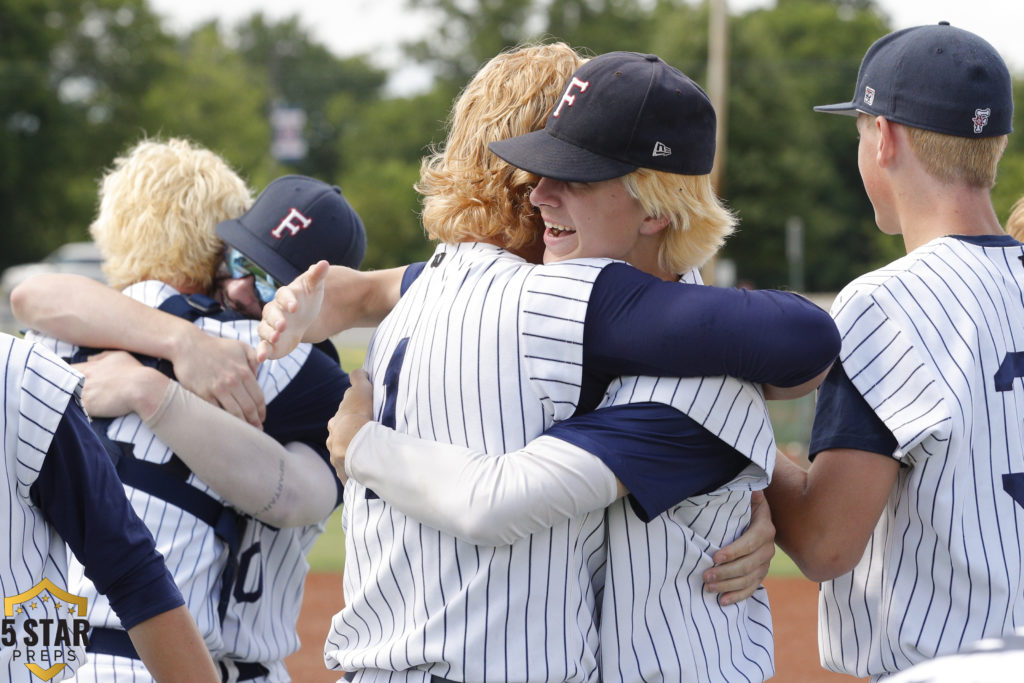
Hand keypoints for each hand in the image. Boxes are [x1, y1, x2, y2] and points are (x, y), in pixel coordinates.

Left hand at [74, 351, 168, 418]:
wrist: (143, 388)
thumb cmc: (134, 371)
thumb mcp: (120, 356)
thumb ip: (102, 356)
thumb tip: (89, 358)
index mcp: (89, 367)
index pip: (68, 370)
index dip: (67, 376)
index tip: (69, 381)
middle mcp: (84, 379)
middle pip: (64, 384)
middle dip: (65, 388)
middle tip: (66, 394)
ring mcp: (85, 392)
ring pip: (68, 397)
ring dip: (70, 401)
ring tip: (70, 406)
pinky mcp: (89, 406)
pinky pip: (76, 410)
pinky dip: (77, 412)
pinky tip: (78, 415)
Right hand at [173, 331, 264, 428]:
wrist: (188, 346)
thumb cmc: (215, 347)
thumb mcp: (240, 347)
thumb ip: (255, 359)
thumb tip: (259, 374)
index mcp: (244, 371)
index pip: (258, 398)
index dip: (262, 411)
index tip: (262, 418)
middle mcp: (233, 381)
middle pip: (248, 408)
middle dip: (255, 422)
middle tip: (257, 430)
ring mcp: (217, 388)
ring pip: (235, 413)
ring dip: (242, 425)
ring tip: (245, 432)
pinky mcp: (203, 394)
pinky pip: (217, 411)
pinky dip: (224, 420)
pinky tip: (228, 426)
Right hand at [257, 260, 328, 361]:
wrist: (303, 318)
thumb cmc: (307, 300)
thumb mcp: (314, 288)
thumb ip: (316, 276)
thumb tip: (323, 263)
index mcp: (284, 297)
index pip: (283, 295)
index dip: (288, 301)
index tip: (296, 307)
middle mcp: (273, 311)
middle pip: (271, 314)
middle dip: (276, 319)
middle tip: (283, 326)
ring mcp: (270, 327)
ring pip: (264, 329)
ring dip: (269, 334)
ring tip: (276, 339)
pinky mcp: (269, 343)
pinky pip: (263, 346)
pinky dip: (261, 352)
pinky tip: (261, 359)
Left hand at [327, 369, 373, 483]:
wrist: (356, 445)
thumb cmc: (358, 416)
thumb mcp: (360, 391)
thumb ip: (358, 378)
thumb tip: (358, 371)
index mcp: (334, 424)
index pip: (341, 419)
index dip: (349, 417)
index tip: (358, 418)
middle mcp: (332, 442)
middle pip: (339, 439)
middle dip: (347, 438)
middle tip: (362, 438)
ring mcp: (337, 460)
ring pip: (343, 456)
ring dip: (351, 455)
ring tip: (365, 457)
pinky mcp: (346, 475)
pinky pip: (350, 474)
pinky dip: (356, 472)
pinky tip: (364, 473)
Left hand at [702, 491, 775, 604]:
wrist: (755, 515)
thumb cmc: (744, 505)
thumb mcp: (745, 497)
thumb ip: (744, 494)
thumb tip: (750, 489)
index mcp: (765, 529)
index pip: (750, 543)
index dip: (733, 552)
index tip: (715, 557)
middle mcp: (768, 548)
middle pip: (748, 565)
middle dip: (725, 572)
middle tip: (705, 576)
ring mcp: (765, 563)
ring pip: (748, 579)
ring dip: (728, 586)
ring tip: (708, 588)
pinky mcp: (760, 574)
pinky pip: (752, 588)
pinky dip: (738, 596)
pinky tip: (723, 601)